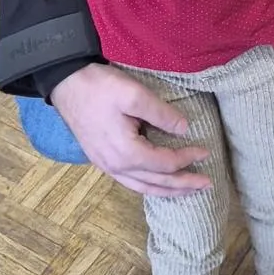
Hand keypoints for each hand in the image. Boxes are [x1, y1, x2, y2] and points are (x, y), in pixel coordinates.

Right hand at [51, 63, 211, 197]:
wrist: (66, 83)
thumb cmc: (99, 87)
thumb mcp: (134, 94)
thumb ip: (161, 114)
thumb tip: (185, 129)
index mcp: (127, 153)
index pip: (166, 163)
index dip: (188, 159)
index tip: (205, 151)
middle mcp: (117, 167)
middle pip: (157, 183)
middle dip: (184, 185)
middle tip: (207, 184)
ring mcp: (107, 166)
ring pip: (143, 188)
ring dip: (167, 191)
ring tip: (187, 191)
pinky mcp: (101, 161)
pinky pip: (130, 183)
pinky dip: (149, 187)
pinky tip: (157, 184)